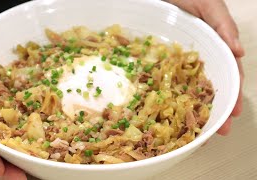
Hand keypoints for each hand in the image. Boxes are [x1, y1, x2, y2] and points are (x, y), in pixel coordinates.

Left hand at [167, 0, 244, 135]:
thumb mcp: (209, 6)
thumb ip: (224, 26)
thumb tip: (240, 53)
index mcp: (215, 47)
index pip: (228, 75)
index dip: (232, 95)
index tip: (232, 115)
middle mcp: (199, 56)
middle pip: (210, 86)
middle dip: (214, 109)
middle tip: (213, 131)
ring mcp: (180, 58)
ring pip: (189, 86)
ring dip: (193, 107)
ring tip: (193, 129)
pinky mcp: (163, 58)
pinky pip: (167, 78)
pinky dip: (171, 94)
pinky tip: (169, 109)